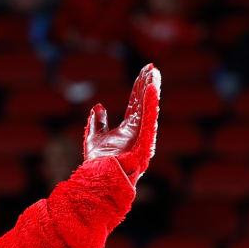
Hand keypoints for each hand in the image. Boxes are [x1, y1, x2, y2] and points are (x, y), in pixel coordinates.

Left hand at [83, 64, 160, 184]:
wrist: (98, 180)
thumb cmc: (98, 164)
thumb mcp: (94, 138)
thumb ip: (97, 122)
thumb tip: (98, 106)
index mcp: (129, 130)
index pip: (136, 104)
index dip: (139, 88)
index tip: (144, 71)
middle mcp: (139, 132)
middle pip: (144, 103)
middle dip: (148, 85)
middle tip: (151, 67)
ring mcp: (142, 137)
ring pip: (149, 109)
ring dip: (151, 91)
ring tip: (154, 74)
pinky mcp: (143, 143)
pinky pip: (148, 120)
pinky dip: (150, 105)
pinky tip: (151, 90)